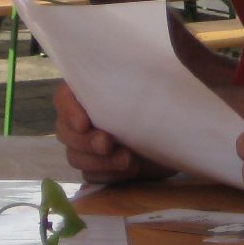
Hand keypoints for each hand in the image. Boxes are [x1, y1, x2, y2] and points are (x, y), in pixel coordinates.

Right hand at [53, 83, 173, 184]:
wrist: (181, 135)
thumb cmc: (160, 103)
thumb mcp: (148, 88)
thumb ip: (132, 81)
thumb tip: (129, 68)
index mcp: (88, 94)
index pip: (62, 98)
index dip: (69, 111)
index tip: (85, 123)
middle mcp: (82, 119)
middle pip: (64, 132)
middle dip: (85, 141)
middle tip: (107, 143)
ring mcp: (87, 147)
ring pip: (75, 157)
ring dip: (99, 162)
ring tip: (128, 161)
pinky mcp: (98, 169)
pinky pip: (91, 176)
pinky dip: (109, 175)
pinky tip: (129, 171)